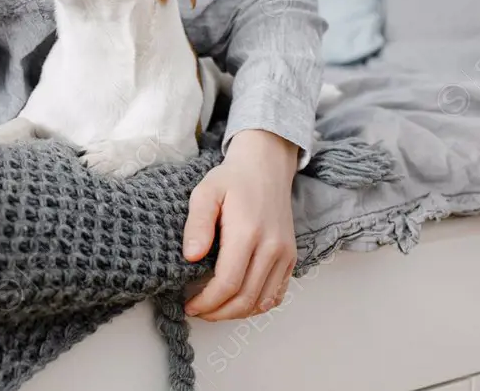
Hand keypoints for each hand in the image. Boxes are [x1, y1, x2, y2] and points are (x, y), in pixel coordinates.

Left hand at [182, 129, 298, 320]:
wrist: (265, 166)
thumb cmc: (231, 180)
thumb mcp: (205, 192)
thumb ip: (197, 224)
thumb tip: (191, 256)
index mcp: (248, 232)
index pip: (228, 283)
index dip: (207, 301)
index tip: (189, 304)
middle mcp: (272, 247)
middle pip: (246, 298)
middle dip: (218, 312)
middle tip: (197, 311)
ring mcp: (285, 253)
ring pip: (263, 301)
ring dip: (237, 313)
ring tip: (214, 309)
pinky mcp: (291, 257)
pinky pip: (277, 294)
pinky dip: (257, 305)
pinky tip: (237, 302)